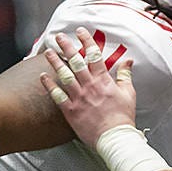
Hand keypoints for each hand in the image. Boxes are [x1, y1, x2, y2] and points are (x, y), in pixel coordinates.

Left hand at [39, 29, 135, 144]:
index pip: (94, 56)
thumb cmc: (122, 118)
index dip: (87, 41)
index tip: (81, 32)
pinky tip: (43, 76)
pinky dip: (49, 85)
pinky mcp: (70, 110)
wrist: (115, 138)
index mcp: (104, 81)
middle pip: (76, 61)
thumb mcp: (128, 93)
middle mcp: (89, 86)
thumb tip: (127, 62)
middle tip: (59, 37)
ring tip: (48, 51)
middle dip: (67, 46)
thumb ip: (125, 75)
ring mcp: (78, 97)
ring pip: (64, 75)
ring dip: (55, 62)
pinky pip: (57, 95)